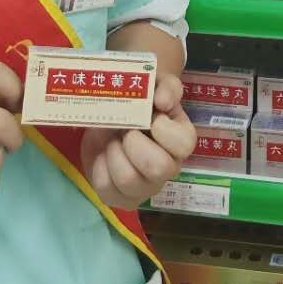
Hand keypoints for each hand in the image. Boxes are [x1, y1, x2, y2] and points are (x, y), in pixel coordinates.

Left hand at [80, 73, 196, 210]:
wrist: (114, 114)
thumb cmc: (142, 102)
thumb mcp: (156, 86)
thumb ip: (166, 87)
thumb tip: (162, 100)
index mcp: (181, 142)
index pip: (183, 144)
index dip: (162, 128)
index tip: (150, 115)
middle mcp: (168, 169)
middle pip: (158, 168)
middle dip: (134, 142)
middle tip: (126, 129)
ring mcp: (144, 188)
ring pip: (128, 180)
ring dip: (114, 153)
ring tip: (113, 141)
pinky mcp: (119, 198)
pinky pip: (106, 189)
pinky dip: (99, 166)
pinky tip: (104, 154)